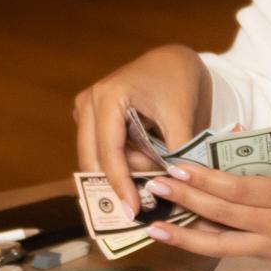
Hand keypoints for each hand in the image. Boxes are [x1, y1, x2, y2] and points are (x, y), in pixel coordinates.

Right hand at [74, 45, 210, 217]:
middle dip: (118, 184)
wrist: (174, 61)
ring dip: (123, 174)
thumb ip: (176, 152)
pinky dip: (121, 165)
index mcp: (109, 97)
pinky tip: (144, 172)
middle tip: (141, 208)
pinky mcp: (91, 118)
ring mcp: (87, 110)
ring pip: (97, 159)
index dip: (121, 184)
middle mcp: (90, 103)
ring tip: (152, 181)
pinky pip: (102, 151)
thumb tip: (172, 188)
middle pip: (94, 159)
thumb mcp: (183, 117)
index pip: (109, 152)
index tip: (133, 210)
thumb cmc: (179, 82)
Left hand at [153, 156, 270, 268]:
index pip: (240, 188)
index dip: (206, 180)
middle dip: (187, 200)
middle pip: (224, 214)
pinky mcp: (269, 258)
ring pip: (221, 244)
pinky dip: (204, 244)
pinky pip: (231, 250)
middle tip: (157, 187)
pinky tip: (181, 236)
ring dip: (185, 235)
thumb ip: (266, 161)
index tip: (179, 168)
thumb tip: (228, 146)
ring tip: (157, 227)